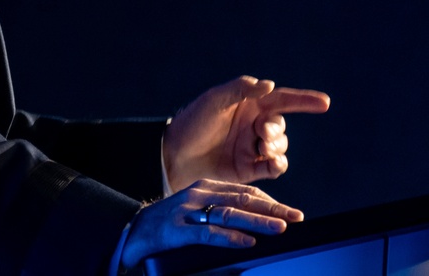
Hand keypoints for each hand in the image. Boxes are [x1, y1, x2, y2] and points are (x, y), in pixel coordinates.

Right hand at [120, 179, 302, 268]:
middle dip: (272, 209)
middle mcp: (200, 194)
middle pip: (243, 199)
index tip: (291, 212)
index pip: (245, 191)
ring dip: (258, 221)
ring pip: (230, 214)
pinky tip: (248, 242)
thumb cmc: (169, 222)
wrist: (133, 229)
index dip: (270, 201)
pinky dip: (231, 238)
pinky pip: (209, 233)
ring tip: (279, 228)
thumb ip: (220, 210)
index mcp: (206, 186)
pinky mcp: (179, 230)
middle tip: (295, 217)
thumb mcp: (196, 209)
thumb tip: (252, 222)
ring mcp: (188, 211)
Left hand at [162, 75, 329, 191]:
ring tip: (262, 149)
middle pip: (280, 125)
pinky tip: (271, 162)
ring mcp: (251, 147)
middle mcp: (253, 125)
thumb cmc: (192, 122)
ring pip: (280, 147)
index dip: (304, 101)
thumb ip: (242, 89)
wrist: (174, 155)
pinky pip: (274, 167)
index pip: (282, 99)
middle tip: (260, 133)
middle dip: (276, 129)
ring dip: (277, 147)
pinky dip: (278, 165)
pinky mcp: (249, 169)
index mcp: (248, 104)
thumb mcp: (215, 99)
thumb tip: (270, 85)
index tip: (324, 102)